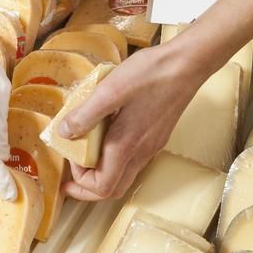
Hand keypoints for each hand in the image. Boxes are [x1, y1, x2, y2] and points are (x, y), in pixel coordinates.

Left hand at [58, 41, 205, 200]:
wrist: (188, 63)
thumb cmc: (150, 74)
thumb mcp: (109, 90)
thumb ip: (85, 114)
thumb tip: (64, 133)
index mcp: (126, 145)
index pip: (102, 187)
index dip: (81, 182)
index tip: (70, 160)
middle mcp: (142, 152)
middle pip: (114, 189)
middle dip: (89, 187)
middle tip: (72, 172)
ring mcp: (152, 146)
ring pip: (125, 175)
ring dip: (102, 173)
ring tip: (86, 153)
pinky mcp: (158, 136)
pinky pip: (133, 160)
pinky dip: (115, 159)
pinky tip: (107, 135)